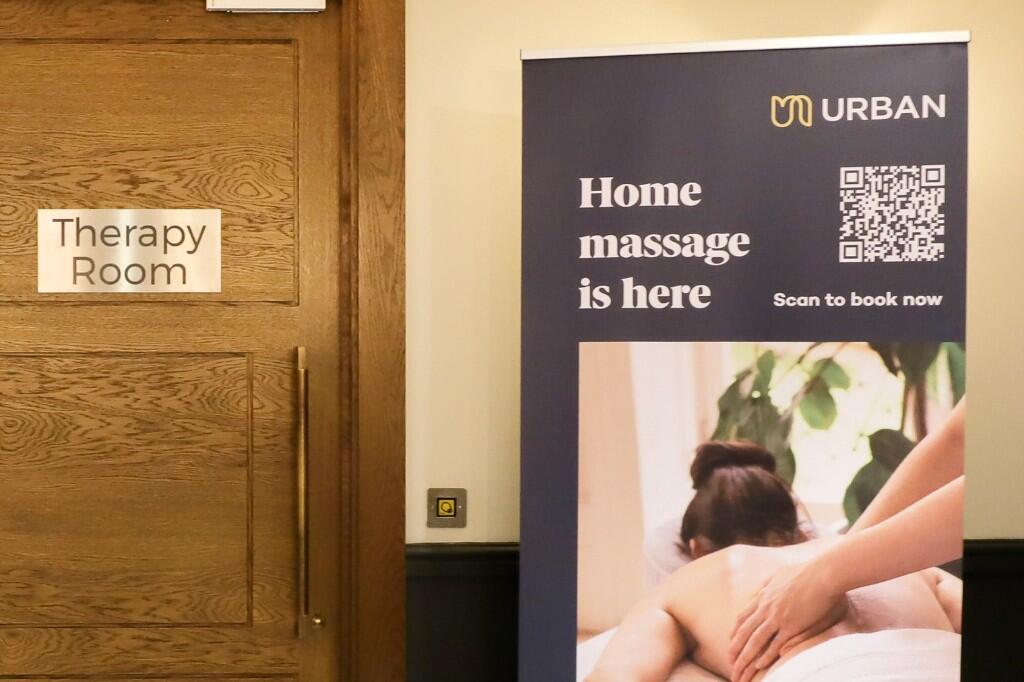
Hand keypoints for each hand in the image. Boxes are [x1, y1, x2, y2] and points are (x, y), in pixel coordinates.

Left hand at [728, 558, 846, 681]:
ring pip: (755, 641)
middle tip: (729, 661)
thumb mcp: (779, 574)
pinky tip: (758, 665)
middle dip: (735, 648)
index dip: (736, 630)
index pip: (744, 616)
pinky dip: (765, 656)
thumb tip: (761, 588)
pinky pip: (774, 644)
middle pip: (744, 632)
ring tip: (738, 670)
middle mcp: (766, 607)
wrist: (822, 573)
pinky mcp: (791, 626)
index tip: (731, 640)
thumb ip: (768, 583)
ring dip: (745, 658)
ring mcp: (777, 617)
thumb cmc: (806, 572)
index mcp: (764, 595)